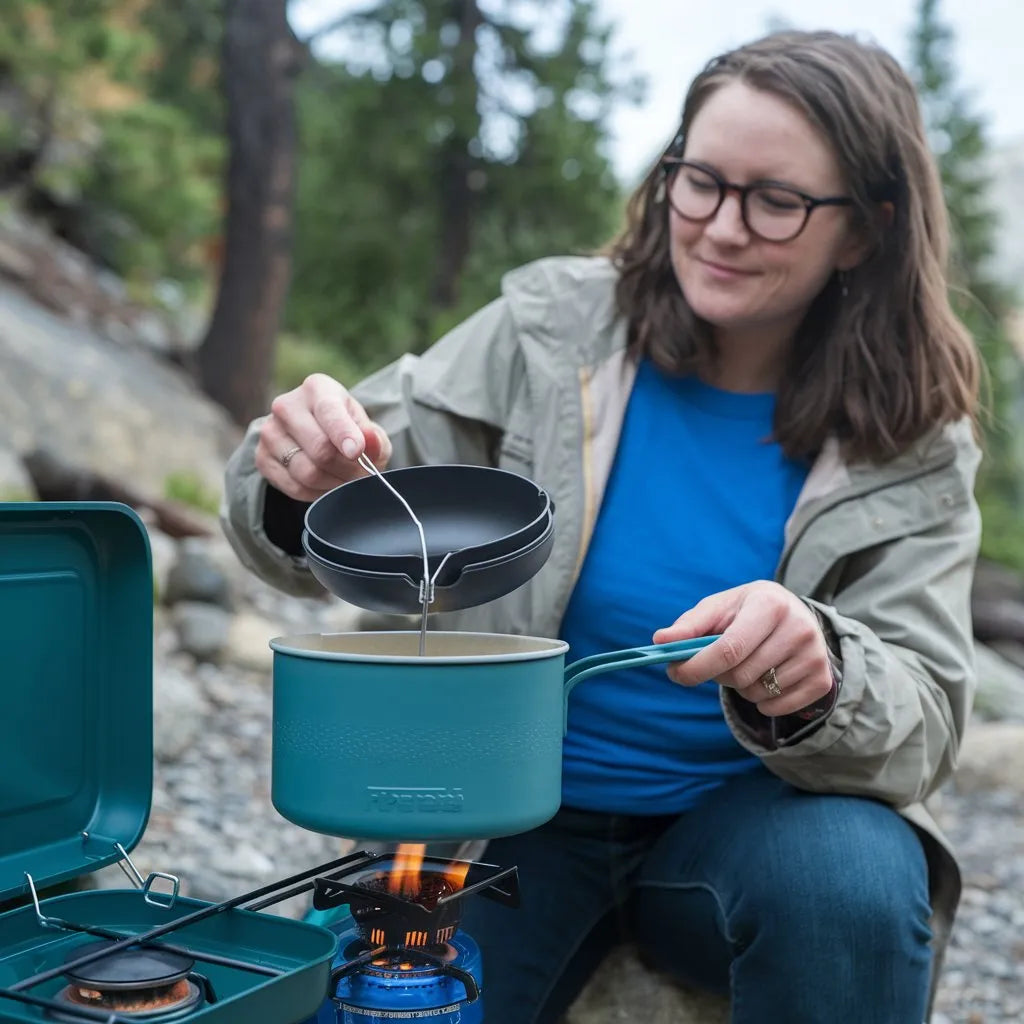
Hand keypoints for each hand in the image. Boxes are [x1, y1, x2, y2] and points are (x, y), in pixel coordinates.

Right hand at [255, 373, 392, 501]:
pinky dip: (317, 492)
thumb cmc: (346, 429)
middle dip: (347, 468)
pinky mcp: (262, 458)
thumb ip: (373, 437)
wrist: (315, 436)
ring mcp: (270, 432)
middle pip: (320, 449)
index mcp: (316, 388)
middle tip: (361, 474)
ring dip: (334, 483)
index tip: (356, 452)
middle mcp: (286, 406)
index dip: (344, 435)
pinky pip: (295, 487)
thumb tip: (370, 441)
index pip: (329, 412)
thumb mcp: (367, 430)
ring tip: (346, 479)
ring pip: (307, 472)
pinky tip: (327, 484)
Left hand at [653, 581, 832, 716]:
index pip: (729, 648)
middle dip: (718, 674)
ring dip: (740, 687)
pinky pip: (776, 707)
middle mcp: (799, 628)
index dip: (697, 667)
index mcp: (769, 604)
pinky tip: (765, 678)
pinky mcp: (822, 680)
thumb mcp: (718, 608)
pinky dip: (761, 701)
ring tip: (747, 664)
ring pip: (757, 693)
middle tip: (718, 662)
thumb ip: (688, 625)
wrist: (794, 614)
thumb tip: (661, 642)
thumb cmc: (745, 611)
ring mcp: (815, 655)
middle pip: (741, 674)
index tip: (675, 674)